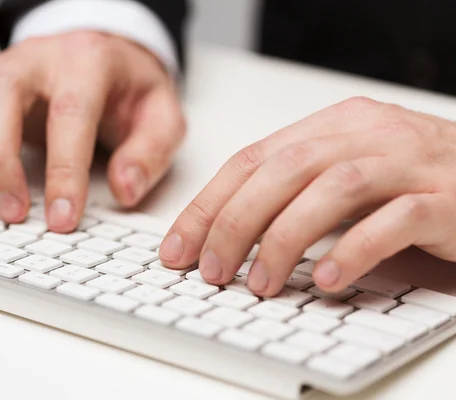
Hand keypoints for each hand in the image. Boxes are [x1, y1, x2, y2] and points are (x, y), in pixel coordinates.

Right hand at [0, 31, 184, 230]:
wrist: (105, 55)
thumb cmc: (129, 89)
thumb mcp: (161, 116)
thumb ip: (150, 151)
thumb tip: (124, 189)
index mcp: (89, 62)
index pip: (70, 113)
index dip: (64, 170)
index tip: (62, 217)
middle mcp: (38, 58)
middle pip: (0, 96)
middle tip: (11, 213)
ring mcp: (3, 66)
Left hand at [160, 97, 455, 295]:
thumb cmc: (410, 183)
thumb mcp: (344, 176)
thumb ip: (295, 192)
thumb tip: (226, 234)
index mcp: (333, 126)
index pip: (252, 159)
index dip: (208, 204)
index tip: (180, 246)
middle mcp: (367, 135)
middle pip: (283, 170)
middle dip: (235, 223)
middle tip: (212, 271)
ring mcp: (408, 163)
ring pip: (332, 190)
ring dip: (285, 239)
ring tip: (260, 284)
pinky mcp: (446, 200)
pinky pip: (393, 221)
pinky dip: (354, 250)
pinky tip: (329, 281)